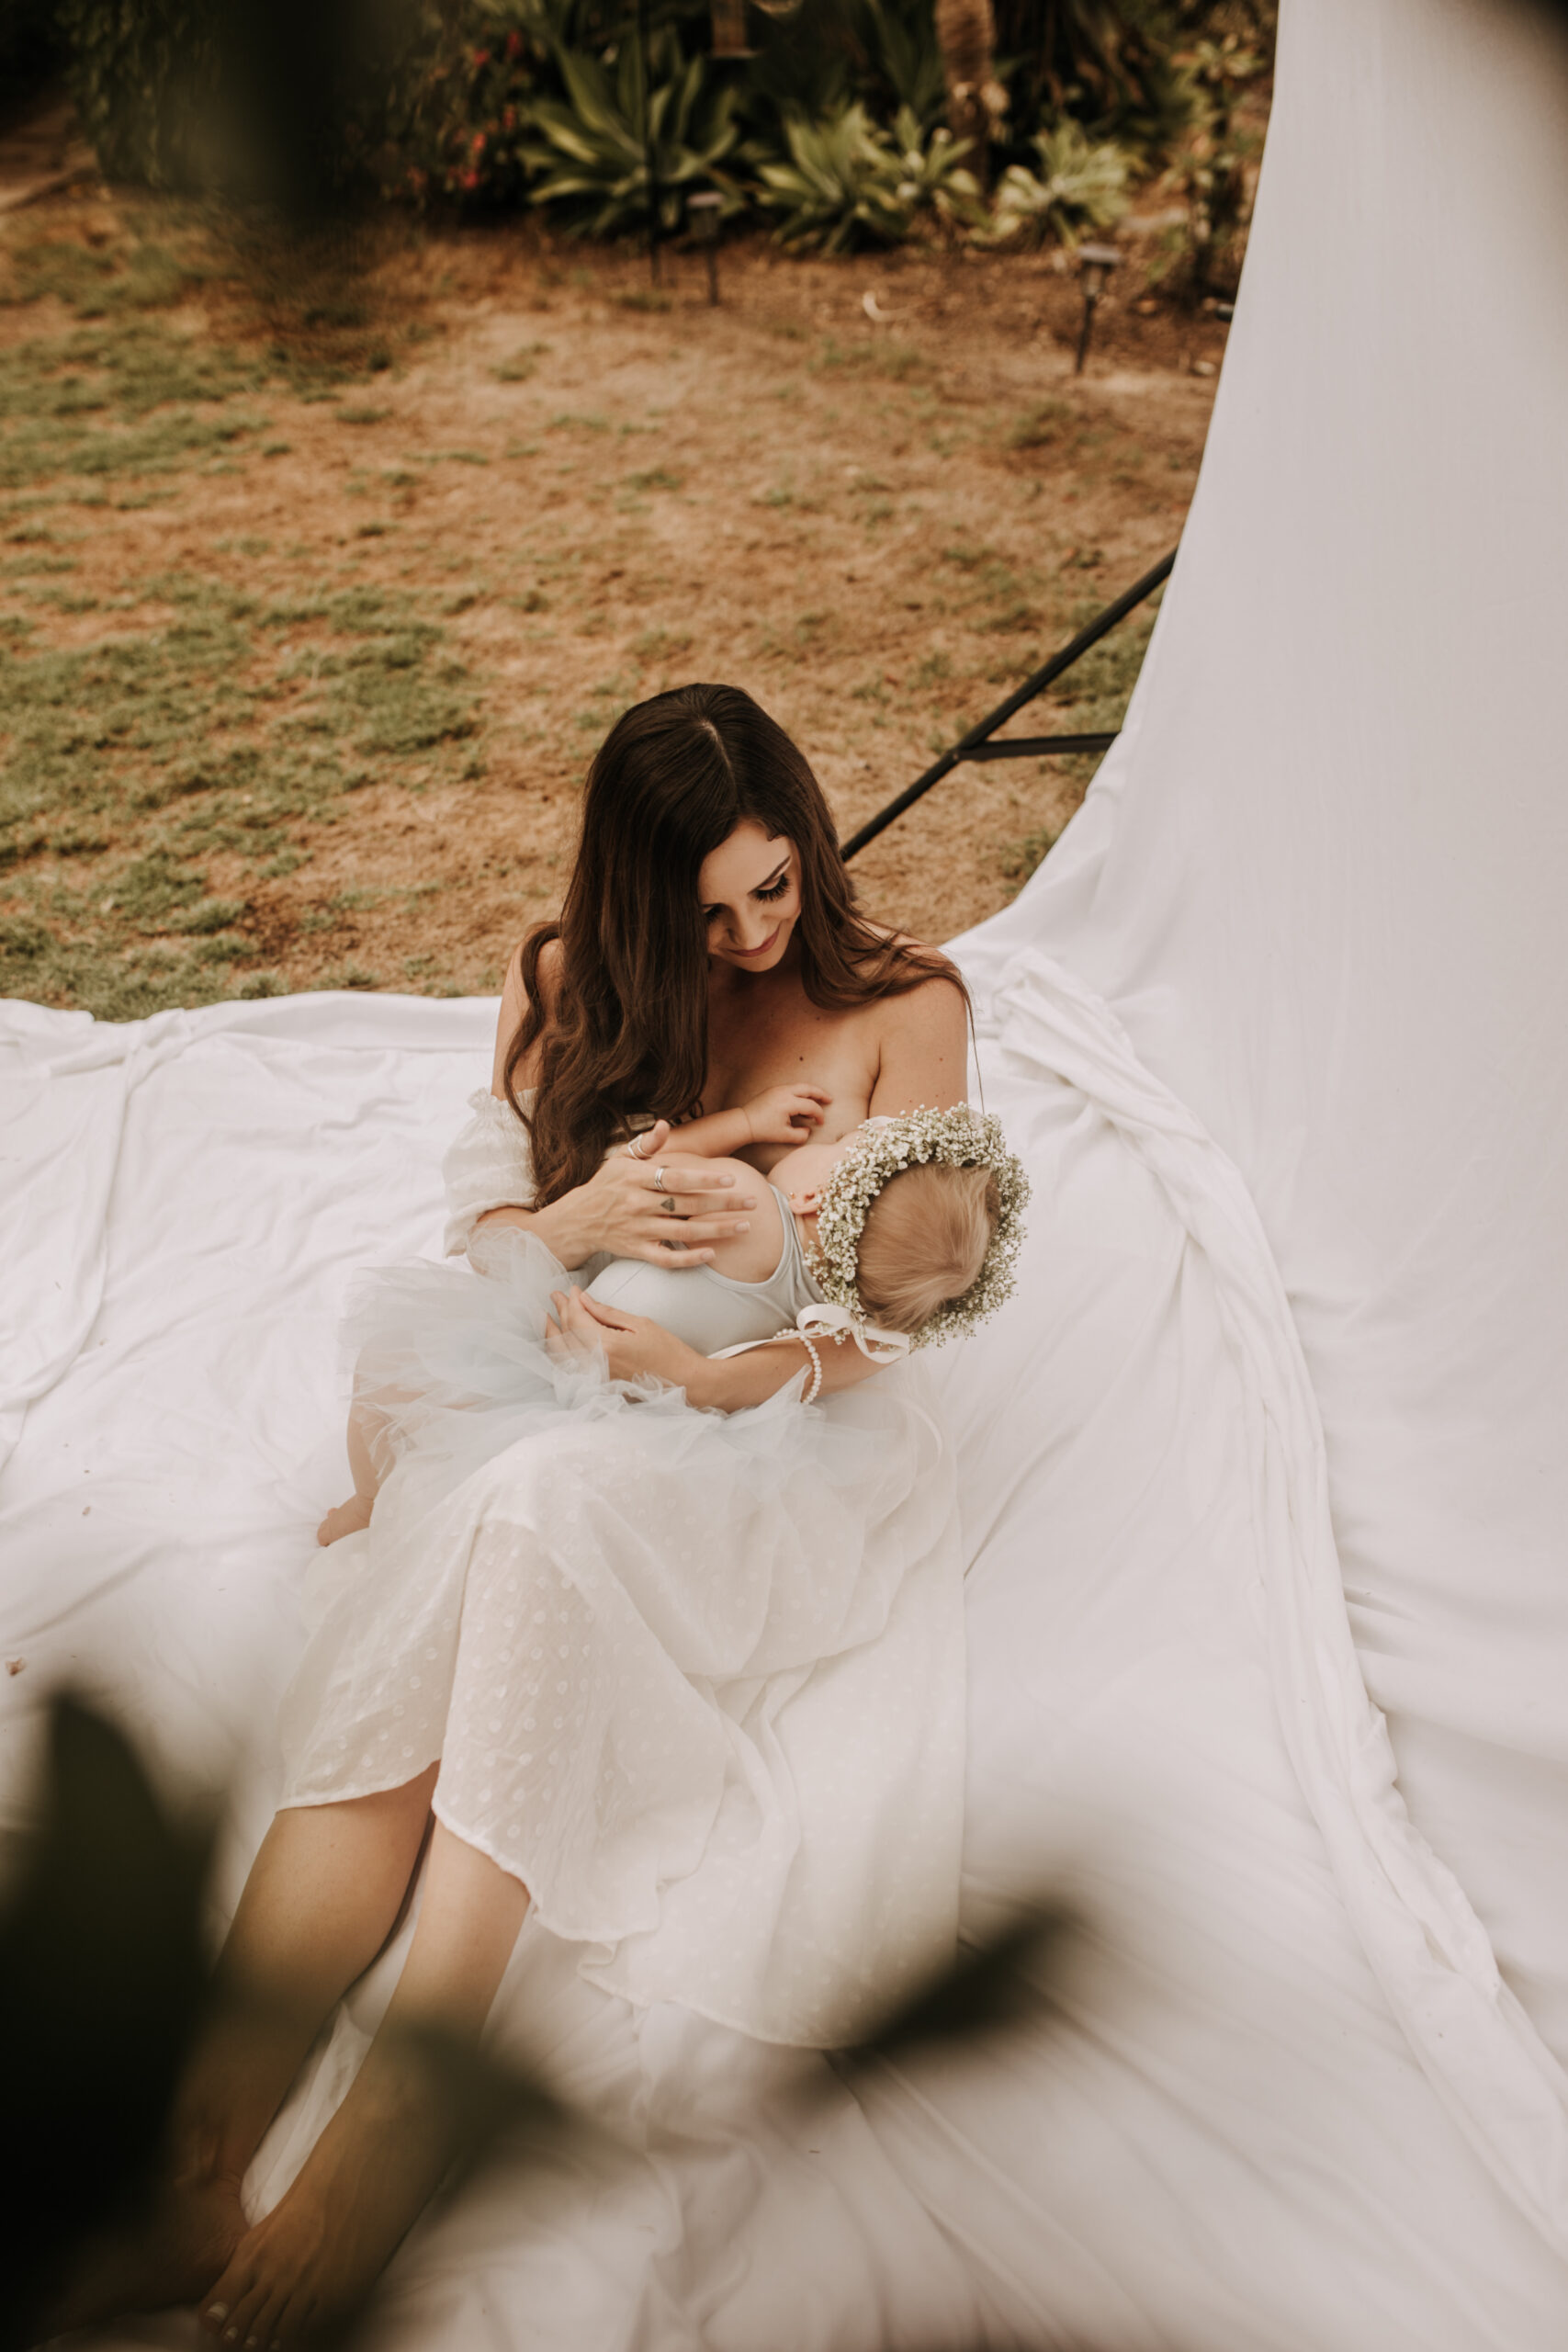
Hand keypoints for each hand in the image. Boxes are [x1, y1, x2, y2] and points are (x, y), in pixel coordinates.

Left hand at [546, 1288, 700, 1389]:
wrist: (685, 1382)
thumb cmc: (668, 1352)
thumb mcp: (640, 1324)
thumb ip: (607, 1312)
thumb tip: (583, 1299)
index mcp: (607, 1347)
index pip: (578, 1319)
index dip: (571, 1302)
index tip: (571, 1289)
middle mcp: (596, 1366)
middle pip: (566, 1335)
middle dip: (559, 1312)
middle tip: (556, 1296)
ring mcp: (595, 1379)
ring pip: (562, 1355)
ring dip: (553, 1334)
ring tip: (548, 1317)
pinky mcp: (597, 1387)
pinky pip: (570, 1369)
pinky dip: (561, 1353)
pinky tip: (559, 1343)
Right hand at [577, 1120, 758, 1266]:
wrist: (576, 1221)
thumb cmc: (605, 1185)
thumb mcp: (620, 1159)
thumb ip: (646, 1144)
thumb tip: (665, 1124)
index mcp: (634, 1178)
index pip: (675, 1178)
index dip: (703, 1179)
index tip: (731, 1179)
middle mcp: (636, 1204)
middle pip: (686, 1205)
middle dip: (723, 1204)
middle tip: (753, 1202)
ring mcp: (637, 1230)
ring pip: (683, 1233)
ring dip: (716, 1230)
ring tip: (744, 1226)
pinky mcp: (636, 1251)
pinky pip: (665, 1259)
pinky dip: (688, 1259)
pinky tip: (712, 1254)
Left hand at [743, 1083, 830, 1145]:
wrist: (744, 1123)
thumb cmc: (763, 1130)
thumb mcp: (784, 1136)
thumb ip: (801, 1135)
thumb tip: (808, 1129)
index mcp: (788, 1103)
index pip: (810, 1106)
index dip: (819, 1115)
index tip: (820, 1123)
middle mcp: (784, 1092)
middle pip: (808, 1088)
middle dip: (821, 1093)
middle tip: (830, 1099)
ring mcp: (778, 1089)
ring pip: (800, 1086)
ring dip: (810, 1093)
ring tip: (819, 1100)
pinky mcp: (773, 1090)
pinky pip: (791, 1089)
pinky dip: (800, 1094)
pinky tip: (802, 1103)